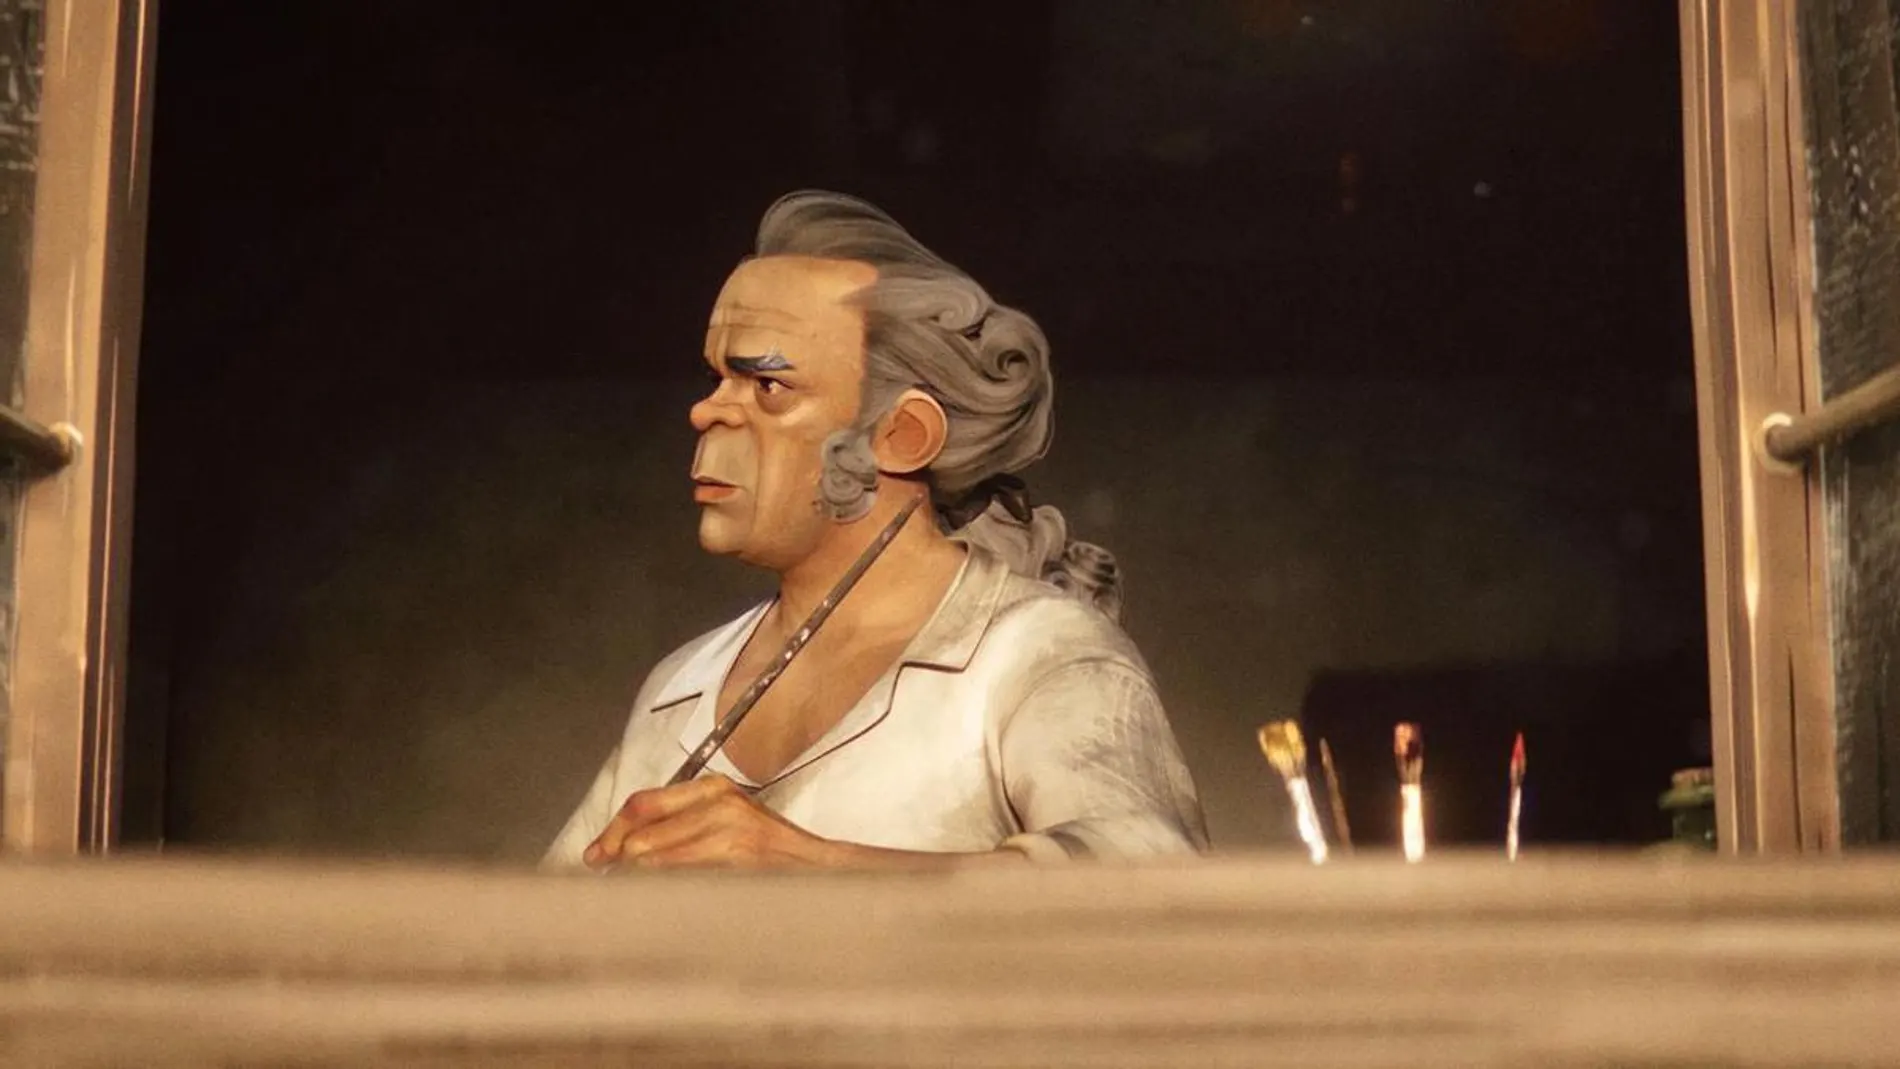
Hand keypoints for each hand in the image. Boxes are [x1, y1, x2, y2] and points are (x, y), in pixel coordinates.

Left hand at [582, 775, 840, 870]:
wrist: (819, 869)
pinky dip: (662, 887)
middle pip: (643, 829)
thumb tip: (622, 848)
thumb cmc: (769, 851)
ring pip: (655, 855)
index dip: (612, 831)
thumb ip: (680, 826)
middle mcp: (718, 800)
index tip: (595, 855)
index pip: (643, 803)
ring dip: (636, 877)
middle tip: (605, 877)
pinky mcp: (737, 855)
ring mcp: (729, 827)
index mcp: (712, 787)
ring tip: (630, 891)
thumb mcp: (725, 822)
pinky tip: (660, 897)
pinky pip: (680, 874)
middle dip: (618, 857)